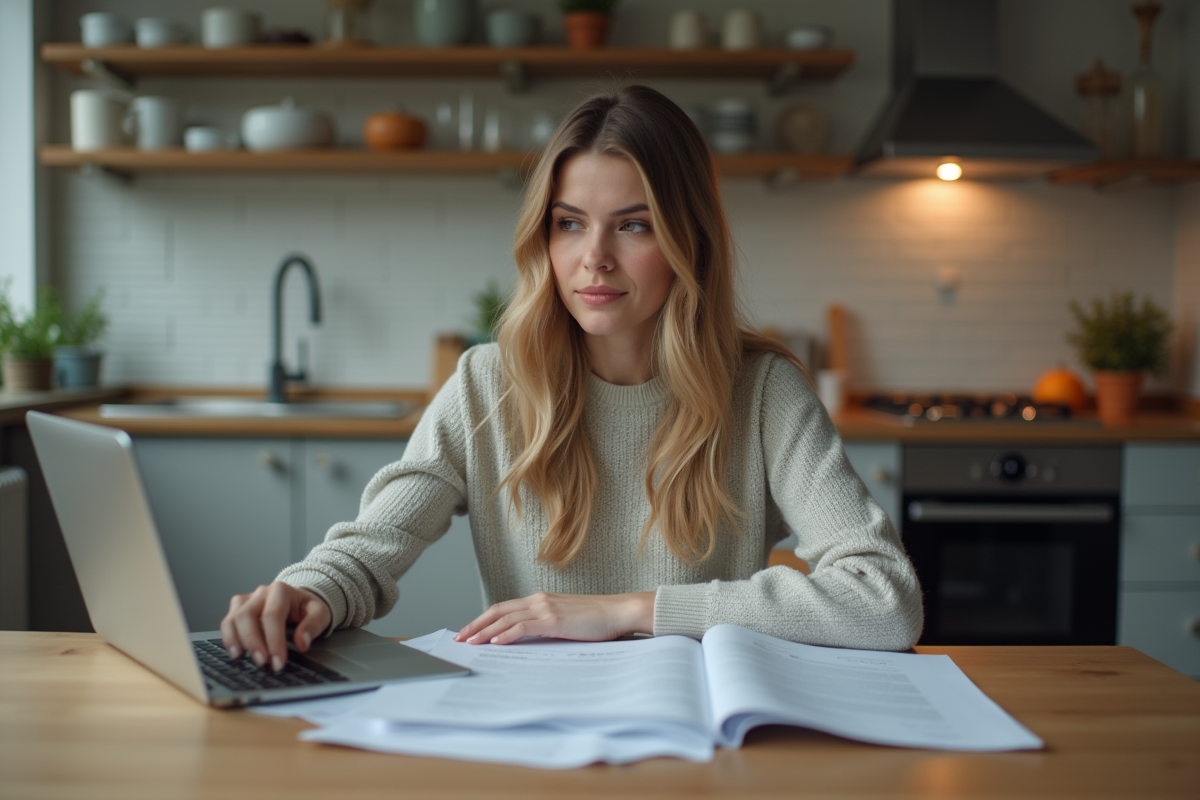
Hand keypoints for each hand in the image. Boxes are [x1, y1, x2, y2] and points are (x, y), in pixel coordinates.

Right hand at [220, 581, 331, 671]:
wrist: (298, 599)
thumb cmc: (307, 608)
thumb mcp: (320, 613)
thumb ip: (313, 626)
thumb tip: (302, 643)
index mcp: (281, 591)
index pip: (273, 615)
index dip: (274, 640)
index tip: (278, 662)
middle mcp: (261, 593)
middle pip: (248, 615)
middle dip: (253, 641)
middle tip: (262, 662)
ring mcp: (248, 600)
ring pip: (233, 617)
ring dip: (235, 640)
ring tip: (241, 658)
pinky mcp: (238, 608)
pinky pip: (227, 622)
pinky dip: (227, 638)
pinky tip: (234, 652)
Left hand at [454, 591, 654, 644]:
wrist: (618, 611)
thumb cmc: (596, 619)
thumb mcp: (565, 620)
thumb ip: (545, 626)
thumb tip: (525, 641)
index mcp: (540, 599)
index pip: (503, 607)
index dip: (483, 619)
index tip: (469, 631)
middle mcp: (539, 600)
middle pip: (498, 610)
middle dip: (476, 625)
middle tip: (460, 639)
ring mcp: (546, 609)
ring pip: (506, 618)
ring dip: (485, 631)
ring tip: (471, 643)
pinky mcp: (554, 620)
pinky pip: (524, 627)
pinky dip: (506, 634)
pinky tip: (496, 642)